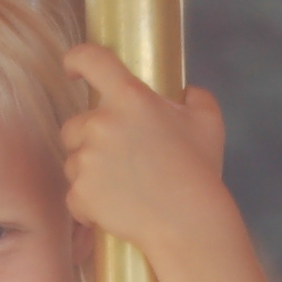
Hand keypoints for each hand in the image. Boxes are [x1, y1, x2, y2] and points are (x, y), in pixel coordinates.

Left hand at [61, 44, 232, 256]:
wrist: (187, 222)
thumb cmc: (199, 171)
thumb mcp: (208, 123)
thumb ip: (196, 97)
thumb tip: (188, 93)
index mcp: (130, 97)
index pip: (92, 60)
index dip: (77, 60)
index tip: (73, 68)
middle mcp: (102, 124)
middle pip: (74, 125)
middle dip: (90, 140)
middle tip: (120, 159)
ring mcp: (87, 159)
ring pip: (73, 161)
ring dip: (90, 172)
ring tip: (124, 187)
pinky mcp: (80, 193)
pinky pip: (75, 196)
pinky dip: (89, 204)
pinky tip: (115, 209)